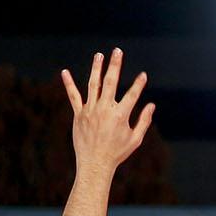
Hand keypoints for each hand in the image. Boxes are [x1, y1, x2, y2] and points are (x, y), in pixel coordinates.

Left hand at [61, 48, 153, 175]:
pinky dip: (69, 84)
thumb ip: (144, 121)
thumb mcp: (135, 139)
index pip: (132, 95)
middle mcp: (105, 109)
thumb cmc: (117, 153)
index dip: (139, 84)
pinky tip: (65, 72)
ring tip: (99, 55)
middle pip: (111, 82)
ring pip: (93, 84)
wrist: (95, 164)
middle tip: (117, 51)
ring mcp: (90, 110)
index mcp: (120, 115)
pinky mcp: (79, 114)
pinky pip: (73, 96)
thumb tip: (151, 105)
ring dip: (96, 68)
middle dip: (115, 65)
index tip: (143, 75)